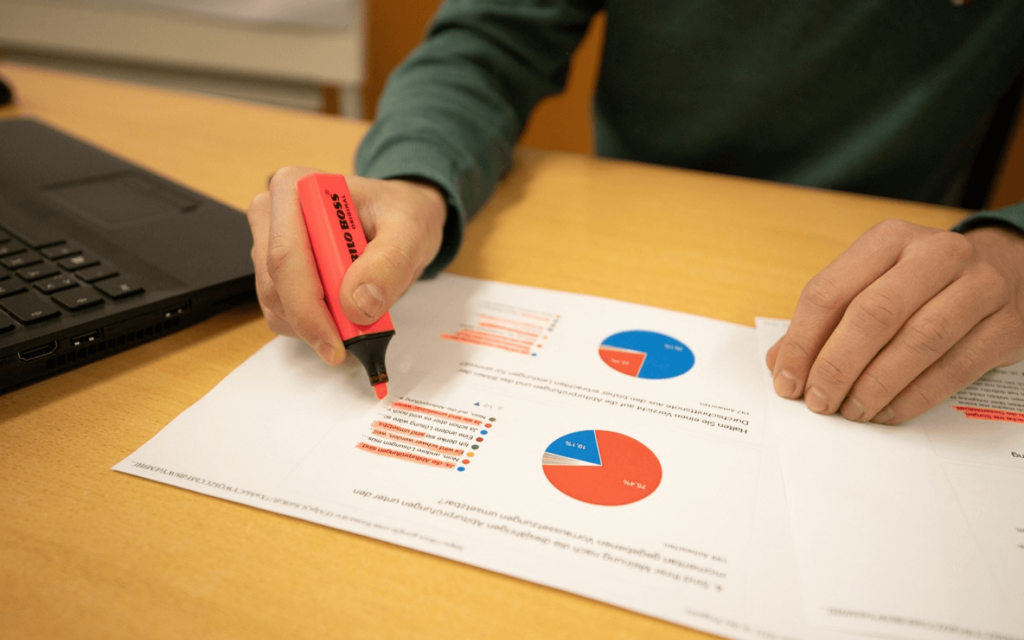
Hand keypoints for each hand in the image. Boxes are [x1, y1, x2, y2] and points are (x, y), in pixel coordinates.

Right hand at [246, 167, 446, 364]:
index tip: (338, 340)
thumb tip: (357, 305)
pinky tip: (342, 317)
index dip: (307, 305)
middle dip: (314, 323)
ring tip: (358, 319)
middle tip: (353, 344)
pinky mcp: (273, 271)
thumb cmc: (400, 216)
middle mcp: (273, 212)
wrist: (399, 219)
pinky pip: (282, 313)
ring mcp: (268, 243)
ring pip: (275, 304)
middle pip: (275, 284)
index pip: (286, 256)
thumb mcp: (411, 232)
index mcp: (297, 188)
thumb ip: (388, 264)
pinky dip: (312, 327)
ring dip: (315, 326)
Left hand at [766, 219, 1023, 423]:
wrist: (1012, 270)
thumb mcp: (874, 282)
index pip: (830, 291)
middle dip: (836, 366)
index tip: (786, 379)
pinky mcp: (1007, 325)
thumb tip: (781, 364)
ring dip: (875, 385)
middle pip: (873, 314)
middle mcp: (935, 254)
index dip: (802, 342)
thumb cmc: (925, 282)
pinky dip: (913, 397)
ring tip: (851, 410)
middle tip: (818, 401)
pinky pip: (953, 369)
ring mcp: (978, 286)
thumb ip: (827, 320)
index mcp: (889, 239)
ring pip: (917, 342)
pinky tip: (887, 412)